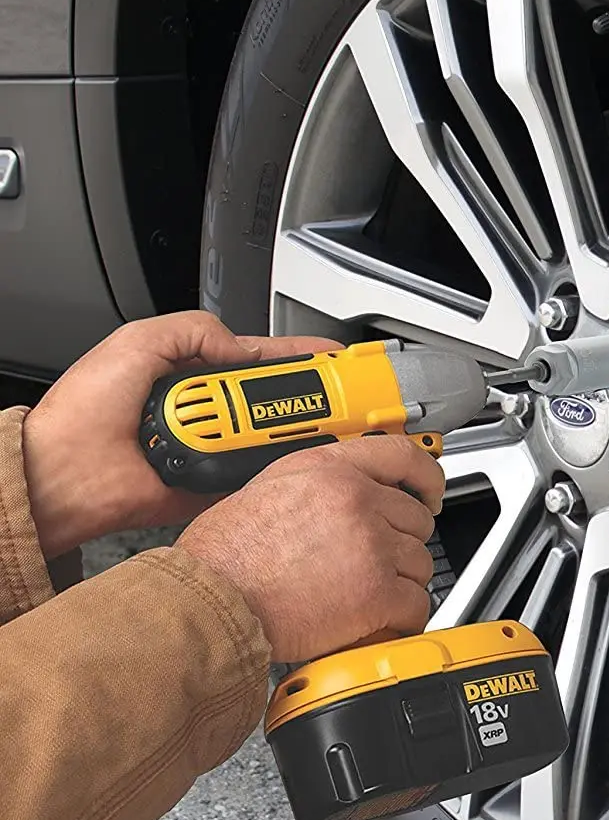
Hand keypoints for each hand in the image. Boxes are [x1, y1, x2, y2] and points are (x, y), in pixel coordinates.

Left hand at [21, 311, 339, 557]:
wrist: (61, 475)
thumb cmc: (82, 414)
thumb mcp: (135, 343)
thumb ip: (193, 333)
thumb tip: (243, 349)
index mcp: (186, 376)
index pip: (252, 361)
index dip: (292, 358)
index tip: (326, 359)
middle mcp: (201, 413)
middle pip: (266, 401)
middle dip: (301, 396)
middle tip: (335, 397)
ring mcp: (206, 451)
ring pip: (264, 439)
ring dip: (287, 433)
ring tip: (307, 425)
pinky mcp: (206, 486)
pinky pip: (248, 479)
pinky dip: (268, 472)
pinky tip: (287, 462)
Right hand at [174, 434, 444, 662]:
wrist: (211, 599)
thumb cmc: (222, 556)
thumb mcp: (268, 490)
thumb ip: (316, 486)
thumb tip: (340, 497)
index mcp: (329, 470)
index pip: (403, 455)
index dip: (427, 476)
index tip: (432, 491)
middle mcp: (356, 501)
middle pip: (416, 519)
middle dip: (402, 543)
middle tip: (379, 562)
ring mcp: (371, 545)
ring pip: (420, 563)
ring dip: (402, 583)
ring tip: (368, 595)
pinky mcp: (377, 591)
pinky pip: (417, 604)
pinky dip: (404, 618)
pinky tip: (382, 621)